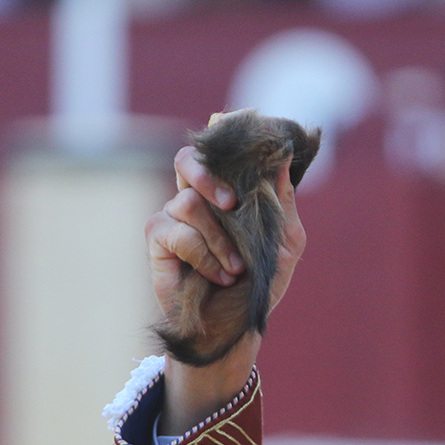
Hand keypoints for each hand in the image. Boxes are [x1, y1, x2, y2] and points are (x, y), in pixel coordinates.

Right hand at [148, 144, 307, 324]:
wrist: (236, 326)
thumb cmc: (261, 283)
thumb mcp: (285, 242)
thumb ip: (282, 199)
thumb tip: (284, 155)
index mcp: (230, 193)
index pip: (221, 153)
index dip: (223, 133)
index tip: (239, 119)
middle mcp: (198, 198)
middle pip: (186, 159)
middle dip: (206, 172)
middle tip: (231, 202)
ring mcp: (175, 217)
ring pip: (188, 201)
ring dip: (219, 239)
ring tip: (237, 267)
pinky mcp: (158, 239)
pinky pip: (176, 231)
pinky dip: (204, 255)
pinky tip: (219, 275)